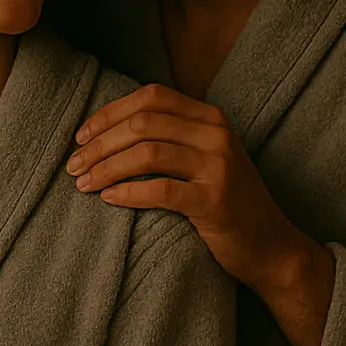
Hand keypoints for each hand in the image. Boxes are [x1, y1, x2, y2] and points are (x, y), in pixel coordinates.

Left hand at [67, 83, 303, 292]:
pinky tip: (109, 199)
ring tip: (83, 184)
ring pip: (147, 154)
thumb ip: (173, 137)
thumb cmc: (229, 203)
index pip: (151, 97)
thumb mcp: (207, 158)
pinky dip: (127, 193)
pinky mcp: (215, 203)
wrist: (272, 248)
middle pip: (143, 124)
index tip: (82, 135)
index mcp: (211, 118)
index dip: (110, 113)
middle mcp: (217, 135)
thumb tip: (109, 130)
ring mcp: (219, 168)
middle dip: (100, 143)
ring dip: (106, 168)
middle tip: (73, 165)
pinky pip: (160, 191)